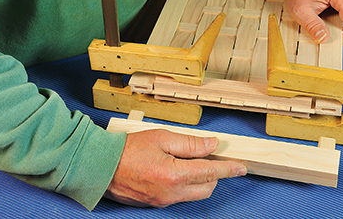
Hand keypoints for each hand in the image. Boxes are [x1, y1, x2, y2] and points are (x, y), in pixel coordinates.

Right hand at [104, 129, 246, 206]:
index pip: (211, 172)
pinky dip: (185, 184)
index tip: (241, 168)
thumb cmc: (128, 150)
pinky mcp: (156, 203)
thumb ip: (190, 143)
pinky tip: (176, 170)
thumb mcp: (161, 138)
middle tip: (209, 157)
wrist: (101, 167)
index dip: (228, 169)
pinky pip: (180, 196)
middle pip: (206, 187)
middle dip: (214, 174)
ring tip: (190, 161)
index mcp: (175, 175)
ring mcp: (164, 201)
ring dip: (199, 179)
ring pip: (194, 193)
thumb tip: (211, 145)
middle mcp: (172, 193)